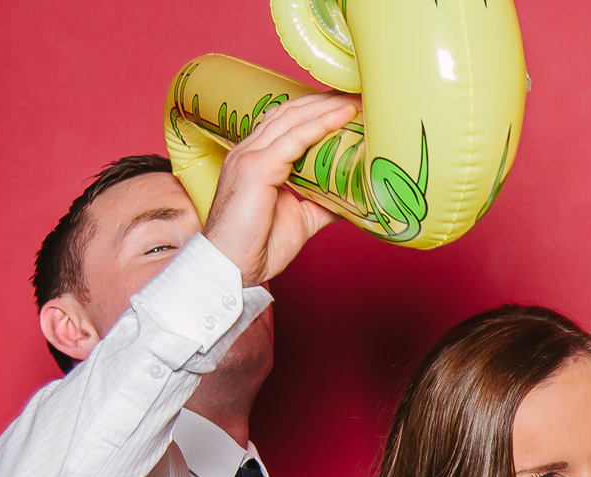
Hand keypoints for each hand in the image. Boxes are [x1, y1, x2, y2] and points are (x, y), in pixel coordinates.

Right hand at [202, 93, 359, 286]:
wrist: (232, 267)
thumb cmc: (258, 245)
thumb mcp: (300, 218)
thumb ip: (320, 203)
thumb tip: (349, 199)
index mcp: (255, 158)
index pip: (287, 122)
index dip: (316, 110)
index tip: (346, 105)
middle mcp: (249, 151)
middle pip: (291, 113)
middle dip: (324, 101)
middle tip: (358, 95)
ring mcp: (250, 156)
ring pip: (293, 120)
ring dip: (327, 107)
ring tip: (356, 101)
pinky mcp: (256, 168)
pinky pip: (294, 139)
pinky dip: (320, 125)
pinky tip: (342, 117)